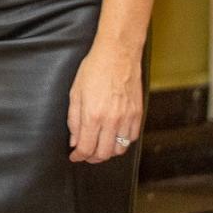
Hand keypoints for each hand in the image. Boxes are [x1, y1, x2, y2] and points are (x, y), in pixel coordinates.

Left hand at [67, 39, 143, 163]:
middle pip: (104, 153)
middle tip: (85, 154)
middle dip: (92, 158)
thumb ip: (74, 120)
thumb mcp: (75, 93)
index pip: (86, 148)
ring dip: (108, 152)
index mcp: (93, 115)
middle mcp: (112, 120)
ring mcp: (128, 118)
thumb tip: (74, 140)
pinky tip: (114, 137)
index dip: (79, 156)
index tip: (74, 156)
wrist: (118, 54)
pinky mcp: (138, 113)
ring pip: (120, 149)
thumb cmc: (94, 70)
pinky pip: (132, 138)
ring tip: (99, 147)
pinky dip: (123, 142)